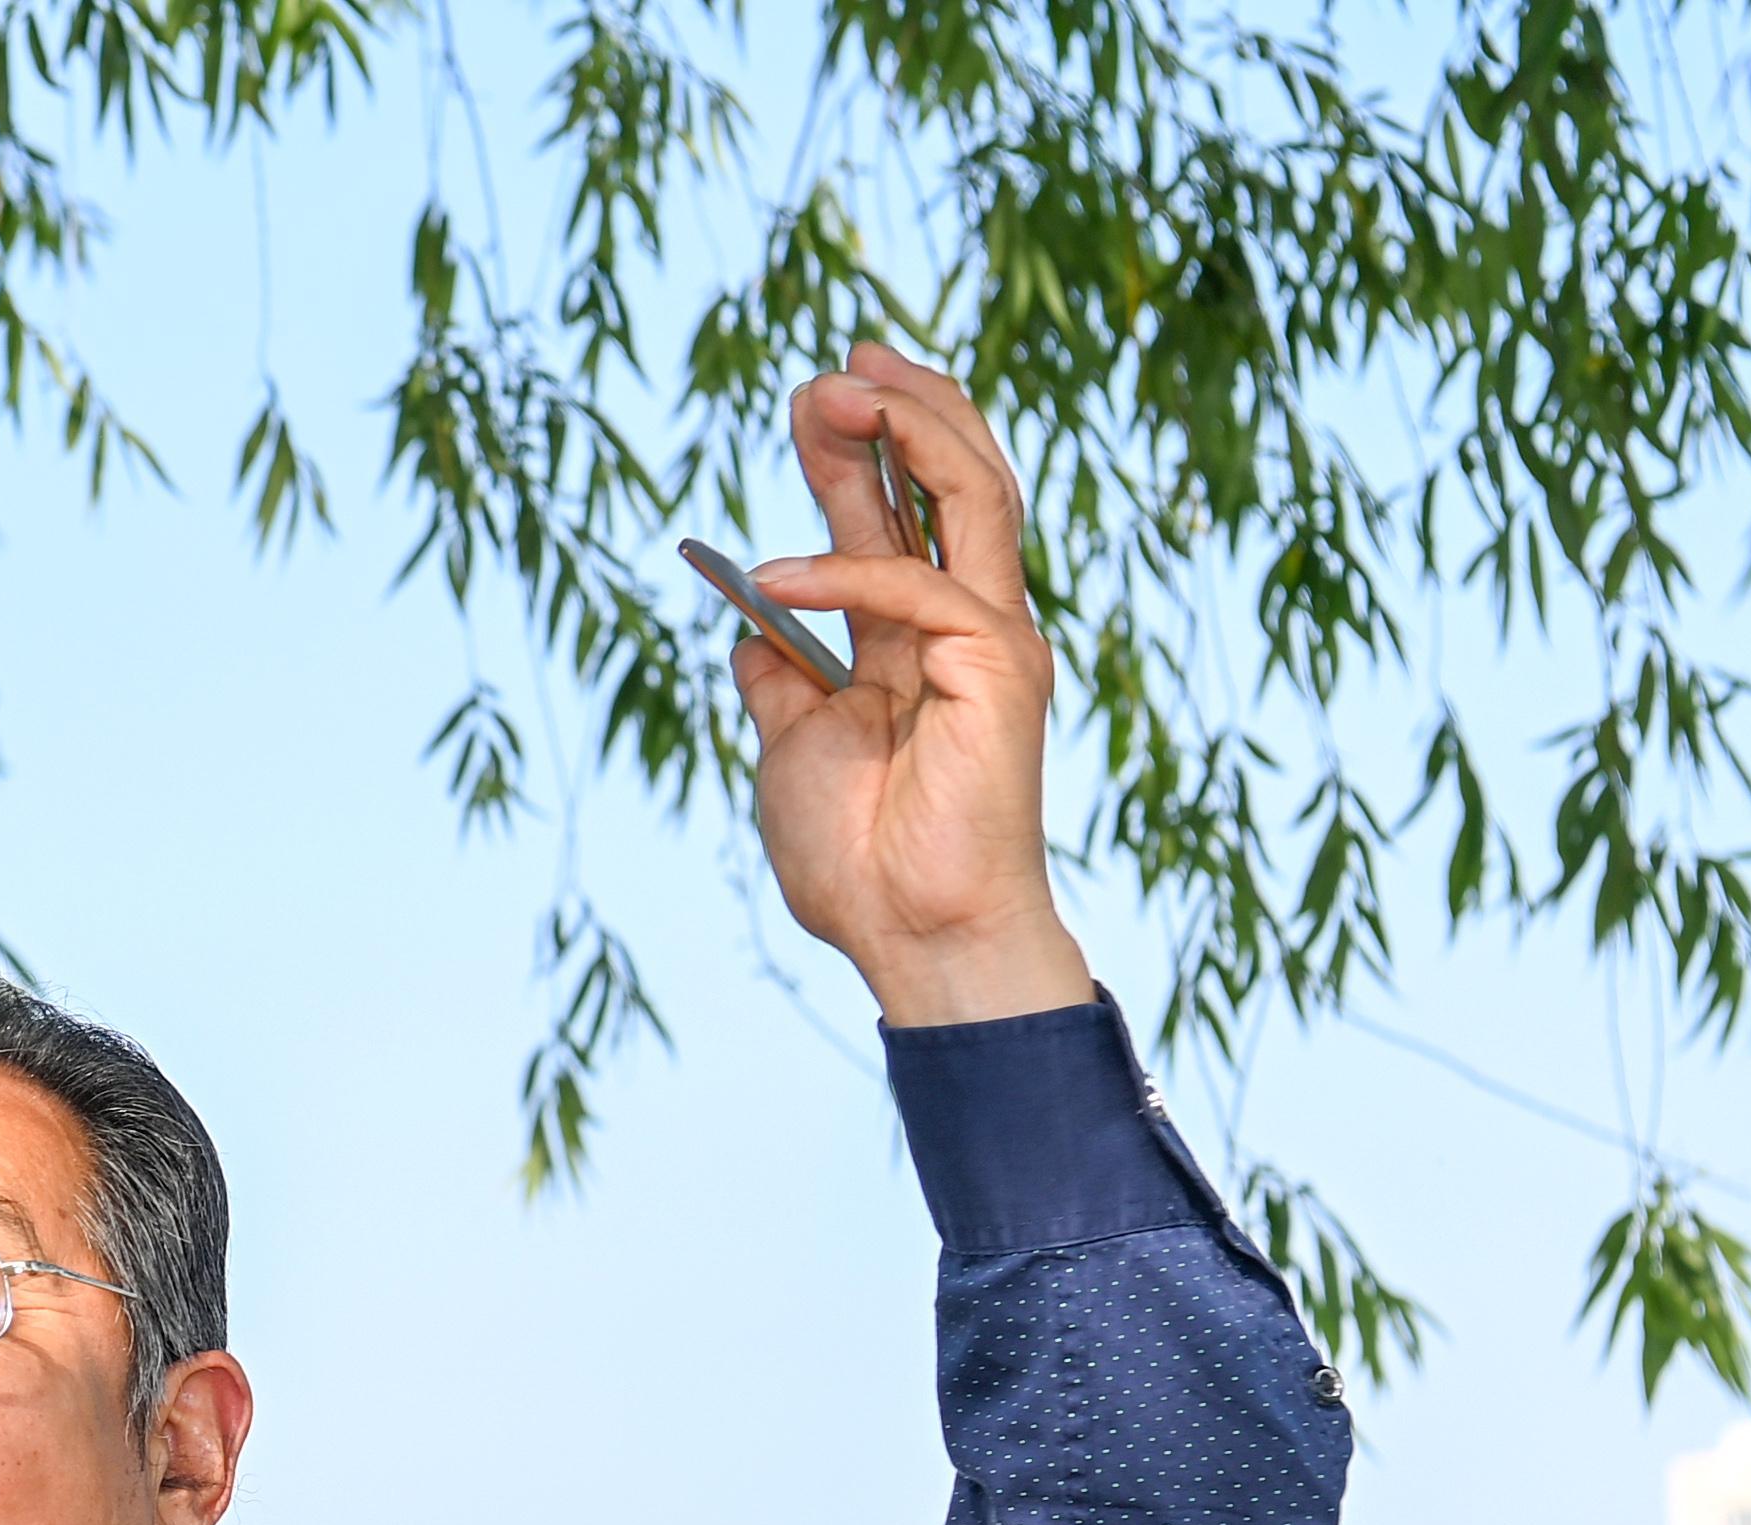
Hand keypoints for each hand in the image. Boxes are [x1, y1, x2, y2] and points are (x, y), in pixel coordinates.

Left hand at [728, 344, 1098, 1027]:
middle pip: (955, 478)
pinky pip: (922, 591)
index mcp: (924, 637)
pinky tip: (771, 576)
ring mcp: (996, 639)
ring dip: (908, 431)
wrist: (909, 936)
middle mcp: (973, 623)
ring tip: (834, 391)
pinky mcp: (1002, 668)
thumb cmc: (859, 861)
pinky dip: (845, 573)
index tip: (819, 389)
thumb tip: (748, 635)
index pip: (908, 511)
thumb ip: (781, 681)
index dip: (870, 442)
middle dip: (900, 407)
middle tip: (837, 361)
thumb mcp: (792, 747)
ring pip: (976, 494)